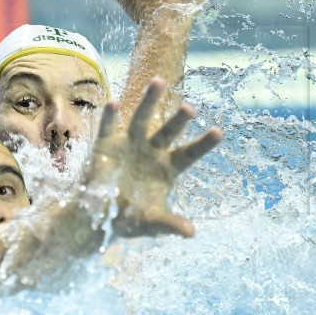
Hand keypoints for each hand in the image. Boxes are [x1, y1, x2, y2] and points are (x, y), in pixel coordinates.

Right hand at [87, 77, 221, 236]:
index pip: (189, 154)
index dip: (202, 144)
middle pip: (167, 132)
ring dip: (149, 101)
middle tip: (191, 109)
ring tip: (158, 81)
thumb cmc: (128, 217)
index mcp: (167, 168)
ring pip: (141, 118)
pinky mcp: (106, 144)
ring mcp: (129, 144)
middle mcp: (151, 151)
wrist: (96, 215)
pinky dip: (110, 116)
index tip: (219, 132)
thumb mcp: (150, 222)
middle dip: (178, 120)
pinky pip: (108, 127)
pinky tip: (112, 103)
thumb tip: (191, 233)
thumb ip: (168, 224)